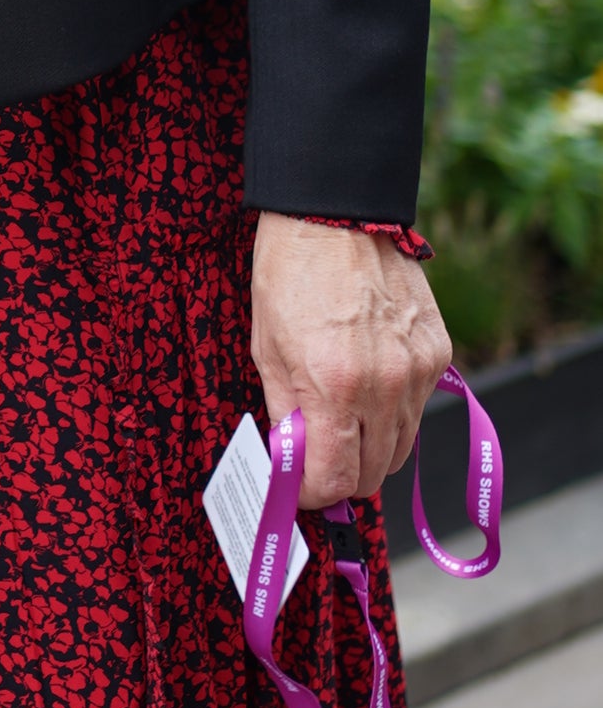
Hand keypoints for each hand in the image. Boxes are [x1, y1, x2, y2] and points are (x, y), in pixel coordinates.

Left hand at [250, 214, 451, 508]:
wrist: (335, 214)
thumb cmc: (289, 275)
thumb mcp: (267, 348)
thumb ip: (286, 413)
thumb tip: (295, 462)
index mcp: (333, 386)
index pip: (337, 479)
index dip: (316, 493)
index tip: (301, 487)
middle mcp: (384, 386)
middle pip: (374, 473)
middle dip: (343, 476)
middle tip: (319, 459)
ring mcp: (418, 370)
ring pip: (402, 447)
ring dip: (372, 448)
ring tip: (343, 422)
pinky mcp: (439, 352)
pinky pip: (420, 407)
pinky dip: (396, 411)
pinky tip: (370, 384)